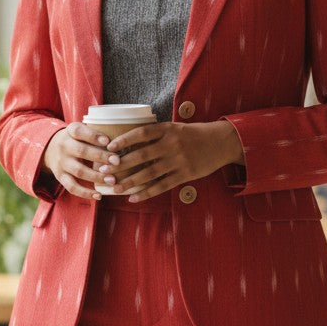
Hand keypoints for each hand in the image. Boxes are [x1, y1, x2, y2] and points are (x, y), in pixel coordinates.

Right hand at [41, 123, 113, 199]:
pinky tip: (99, 195)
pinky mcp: (60, 177)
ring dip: (97, 177)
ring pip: (79, 171)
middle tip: (117, 161)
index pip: (79, 131)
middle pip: (81, 151)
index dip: (93, 136)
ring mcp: (61, 163)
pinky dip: (85, 193)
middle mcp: (64, 146)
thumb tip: (120, 139)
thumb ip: (96, 132)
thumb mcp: (82, 130)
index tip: (108, 141)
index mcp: (70, 131)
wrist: (51, 149)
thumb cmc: (76, 139)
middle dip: (101, 157)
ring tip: (112, 180)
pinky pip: (72, 187)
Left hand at [99, 120, 243, 201]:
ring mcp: (179, 160)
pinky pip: (162, 185)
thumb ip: (158, 133)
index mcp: (168, 129)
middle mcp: (172, 144)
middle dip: (121, 164)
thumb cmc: (196, 134)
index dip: (125, 140)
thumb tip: (132, 141)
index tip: (109, 147)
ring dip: (130, 181)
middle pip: (141, 155)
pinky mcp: (186, 174)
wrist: (223, 141)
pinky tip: (134, 197)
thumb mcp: (177, 128)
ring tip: (115, 187)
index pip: (142, 133)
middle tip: (104, 171)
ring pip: (150, 173)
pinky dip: (147, 192)